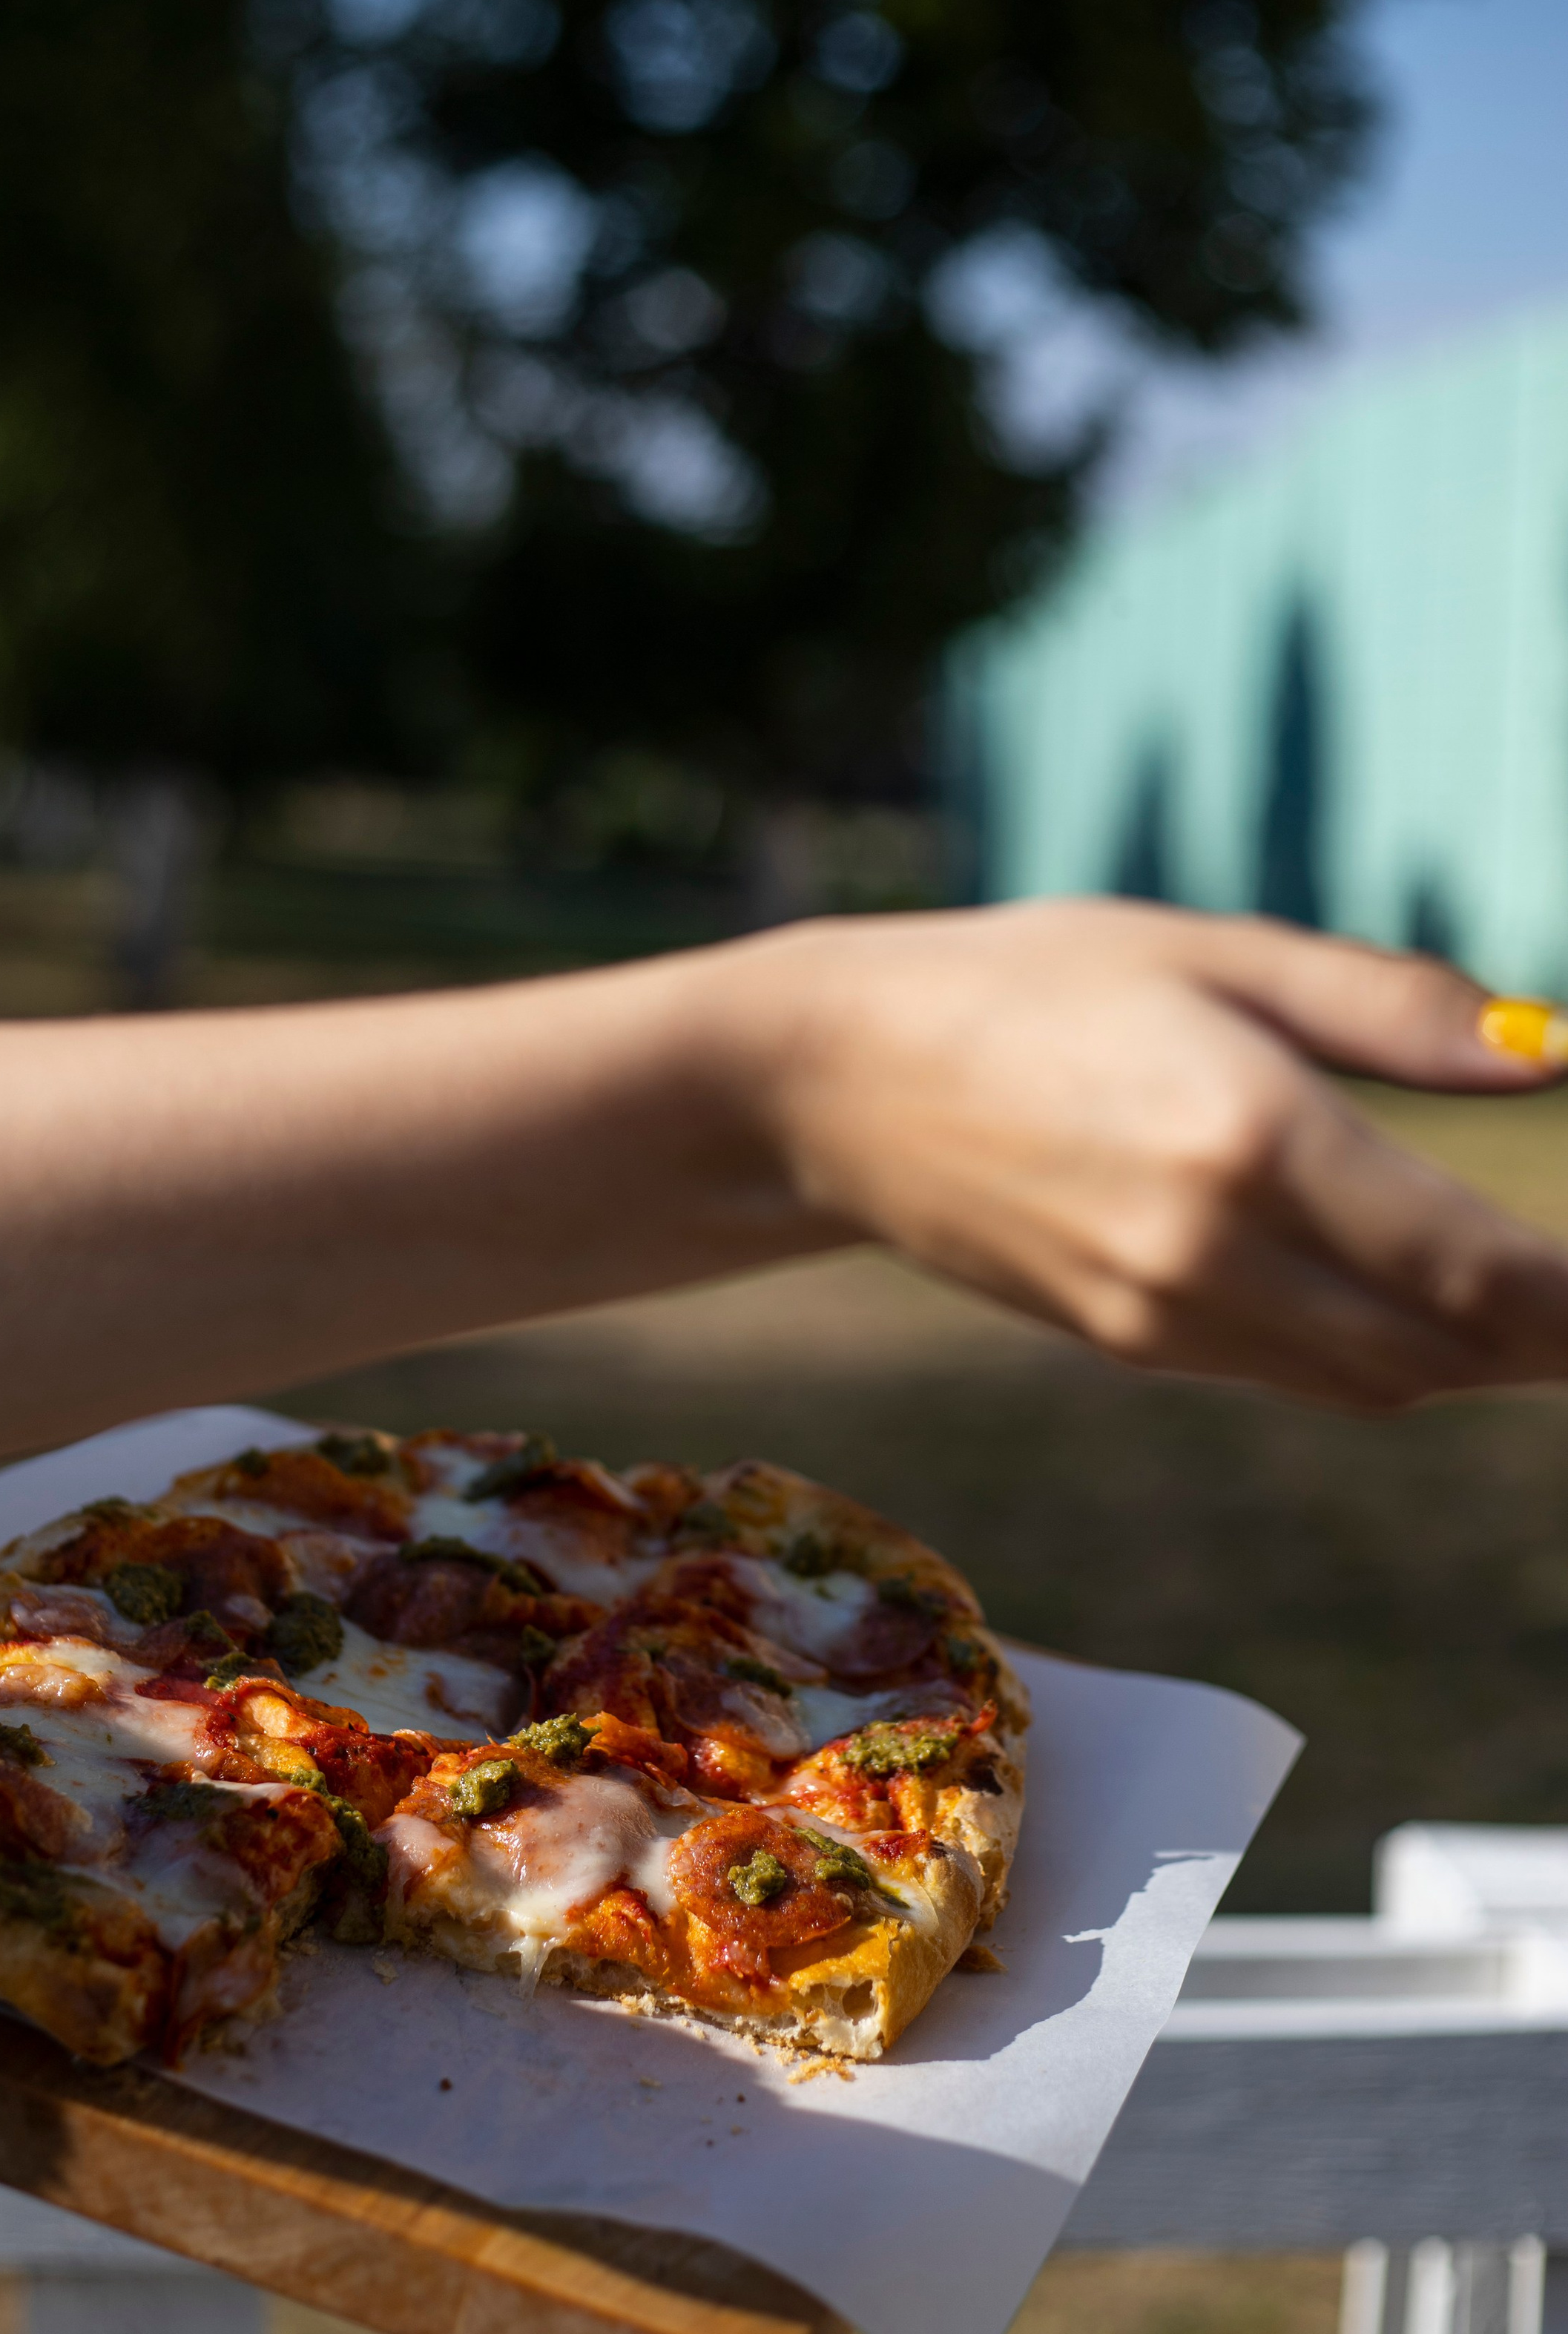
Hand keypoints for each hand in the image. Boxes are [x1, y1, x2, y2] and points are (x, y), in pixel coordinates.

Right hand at [749, 899, 1567, 1409]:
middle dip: (1553, 1341)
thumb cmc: (1028, 981)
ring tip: (1541, 1309)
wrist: (836, 1083)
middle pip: (1447, 1351)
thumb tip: (1553, 1047)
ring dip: (1478, 1357)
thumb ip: (1391, 1008)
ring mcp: (1165, 1316)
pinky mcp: (1130, 1342)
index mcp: (1252, 1137)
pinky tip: (1419, 1305)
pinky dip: (1388, 1356)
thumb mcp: (1212, 952)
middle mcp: (1214, 1252)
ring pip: (1381, 1380)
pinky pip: (1303, 1375)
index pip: (1481, 1273)